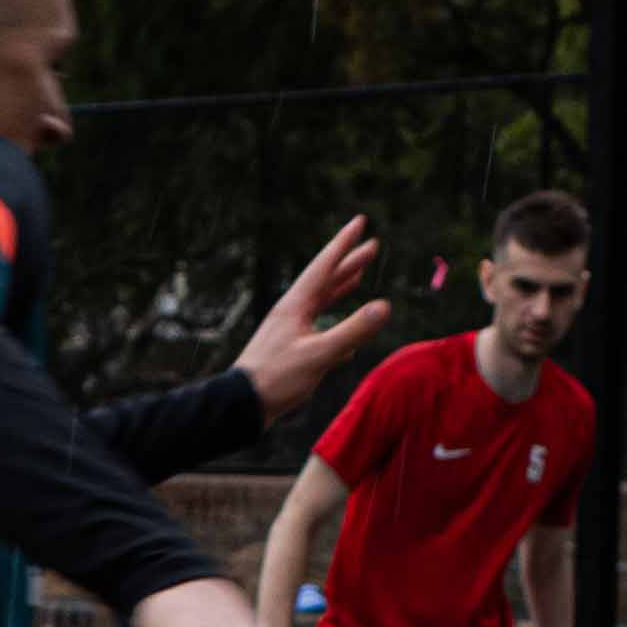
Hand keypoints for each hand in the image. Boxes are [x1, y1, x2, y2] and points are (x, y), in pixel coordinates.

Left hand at [235, 216, 390, 424]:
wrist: (242, 404)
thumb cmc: (276, 378)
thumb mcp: (319, 354)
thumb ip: (353, 331)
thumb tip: (385, 306)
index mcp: (296, 305)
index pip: (325, 266)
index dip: (344, 244)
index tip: (360, 221)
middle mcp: (293, 311)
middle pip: (325, 279)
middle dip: (349, 262)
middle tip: (373, 245)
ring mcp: (290, 329)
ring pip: (321, 301)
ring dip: (342, 287)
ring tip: (359, 274)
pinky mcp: (291, 348)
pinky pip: (319, 327)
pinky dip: (336, 324)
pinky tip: (348, 335)